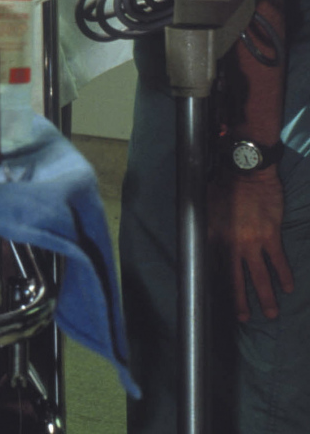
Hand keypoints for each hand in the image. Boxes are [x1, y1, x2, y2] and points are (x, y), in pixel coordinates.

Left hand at [210, 166, 293, 320]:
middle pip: (234, 278)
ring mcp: (251, 241)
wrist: (246, 170)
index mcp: (211, 234)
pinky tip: (288, 287)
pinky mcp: (270, 236)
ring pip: (259, 276)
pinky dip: (283, 275)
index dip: (213, 284)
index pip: (210, 265)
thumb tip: (201, 236)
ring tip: (270, 314)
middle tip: (243, 318)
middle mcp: (230, 242)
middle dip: (238, 301)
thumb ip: (205, 224)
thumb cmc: (222, 183)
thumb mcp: (204, 204)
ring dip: (265, 297)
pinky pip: (278, 261)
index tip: (214, 301)